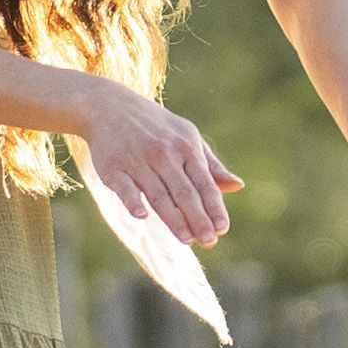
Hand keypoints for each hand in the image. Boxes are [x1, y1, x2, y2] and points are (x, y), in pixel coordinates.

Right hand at [76, 81, 239, 245]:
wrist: (110, 106)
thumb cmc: (156, 126)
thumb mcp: (187, 137)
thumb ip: (210, 165)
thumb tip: (237, 186)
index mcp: (186, 147)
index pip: (204, 182)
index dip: (214, 206)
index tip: (222, 228)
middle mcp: (164, 154)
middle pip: (184, 192)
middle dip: (198, 218)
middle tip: (209, 241)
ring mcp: (138, 160)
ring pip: (158, 194)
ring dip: (173, 218)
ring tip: (186, 239)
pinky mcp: (112, 167)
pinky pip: (125, 187)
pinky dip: (133, 200)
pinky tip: (142, 216)